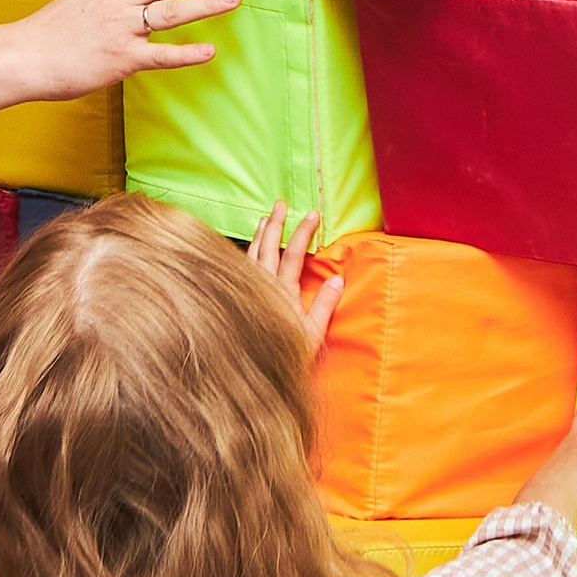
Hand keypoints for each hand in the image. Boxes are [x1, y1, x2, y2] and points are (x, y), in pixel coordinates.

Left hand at [247, 204, 343, 356]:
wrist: (249, 372)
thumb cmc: (284, 355)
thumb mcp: (311, 334)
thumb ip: (323, 306)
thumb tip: (337, 279)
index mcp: (283, 292)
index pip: (294, 253)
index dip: (303, 232)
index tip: (312, 213)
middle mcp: (263, 286)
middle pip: (269, 246)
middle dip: (276, 223)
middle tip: (280, 203)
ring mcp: (249, 291)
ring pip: (252, 254)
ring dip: (259, 234)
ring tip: (264, 218)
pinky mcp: (240, 297)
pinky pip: (242, 267)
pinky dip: (246, 252)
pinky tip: (247, 249)